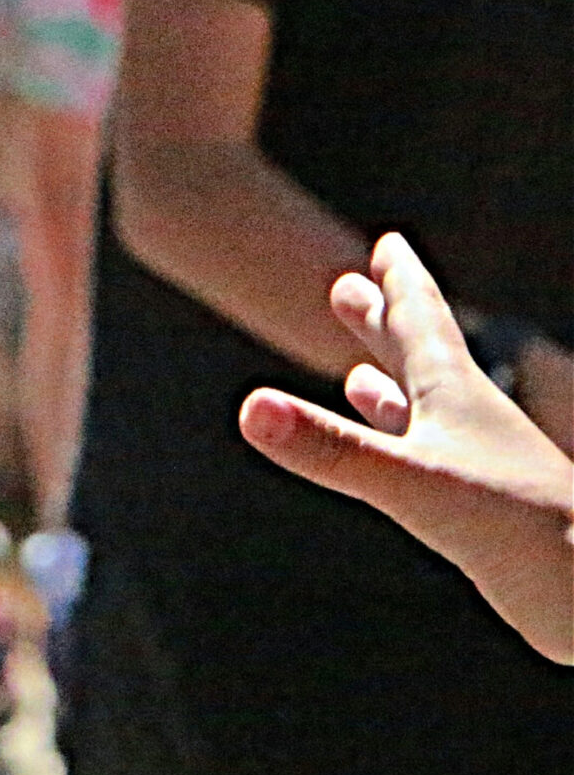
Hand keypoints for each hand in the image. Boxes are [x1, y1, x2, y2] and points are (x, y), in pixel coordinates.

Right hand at [239, 234, 573, 662]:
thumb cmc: (523, 531)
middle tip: (350, 284)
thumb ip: (333, 448)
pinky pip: (429, 460)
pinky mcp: (480, 507)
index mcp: (456, 394)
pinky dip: (404, 446)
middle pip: (420, 355)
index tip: (388, 244)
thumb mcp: (415, 483)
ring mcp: (478, 463)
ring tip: (359, 373)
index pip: (422, 321)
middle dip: (383, 320)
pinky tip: (396, 451)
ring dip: (390, 384)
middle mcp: (468, 419)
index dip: (401, 282)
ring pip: (426, 410)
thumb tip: (250, 409)